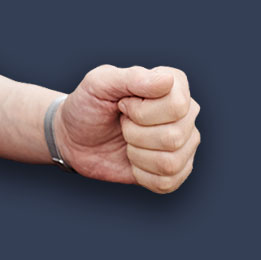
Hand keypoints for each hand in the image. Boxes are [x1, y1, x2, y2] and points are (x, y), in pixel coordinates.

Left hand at [55, 65, 199, 192]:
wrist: (74, 138)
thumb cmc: (88, 105)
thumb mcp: (98, 84)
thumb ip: (131, 77)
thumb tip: (167, 80)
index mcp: (173, 85)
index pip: (177, 106)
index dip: (141, 111)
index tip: (122, 104)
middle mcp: (186, 114)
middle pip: (174, 136)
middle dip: (134, 133)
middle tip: (121, 123)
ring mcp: (184, 143)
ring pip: (170, 162)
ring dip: (136, 154)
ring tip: (126, 140)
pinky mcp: (176, 170)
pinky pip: (167, 182)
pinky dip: (140, 174)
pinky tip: (132, 160)